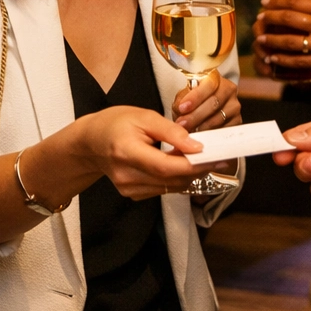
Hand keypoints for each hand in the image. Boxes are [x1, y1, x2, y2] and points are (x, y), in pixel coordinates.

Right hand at [70, 106, 212, 199]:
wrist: (91, 142)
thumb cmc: (116, 123)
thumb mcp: (144, 116)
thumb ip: (171, 131)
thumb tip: (197, 146)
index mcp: (126, 152)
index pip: (166, 167)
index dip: (193, 165)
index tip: (216, 157)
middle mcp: (126, 176)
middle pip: (171, 180)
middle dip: (198, 170)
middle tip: (219, 157)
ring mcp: (128, 189)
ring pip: (170, 188)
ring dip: (190, 175)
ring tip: (202, 158)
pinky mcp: (133, 194)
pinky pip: (163, 189)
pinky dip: (176, 178)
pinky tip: (181, 164)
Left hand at [172, 69, 240, 131]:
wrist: (207, 104)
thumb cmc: (193, 97)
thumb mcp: (186, 93)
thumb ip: (182, 99)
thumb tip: (180, 110)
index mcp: (215, 78)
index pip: (208, 85)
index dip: (195, 97)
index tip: (182, 108)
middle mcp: (228, 89)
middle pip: (214, 103)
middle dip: (195, 115)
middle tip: (182, 124)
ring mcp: (234, 106)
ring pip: (219, 118)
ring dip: (202, 126)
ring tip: (188, 131)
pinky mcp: (237, 120)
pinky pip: (224, 129)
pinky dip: (211, 133)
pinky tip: (200, 136)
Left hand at [254, 0, 310, 76]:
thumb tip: (295, 4)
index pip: (296, 1)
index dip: (277, 1)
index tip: (265, 2)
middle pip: (290, 18)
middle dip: (270, 18)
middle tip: (260, 18)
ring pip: (291, 41)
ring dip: (272, 39)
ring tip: (261, 38)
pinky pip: (299, 61)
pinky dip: (283, 59)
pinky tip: (273, 58)